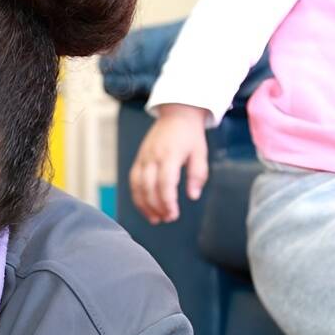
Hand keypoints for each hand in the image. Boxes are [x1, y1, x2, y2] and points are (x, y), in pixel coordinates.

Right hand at [129, 104, 210, 223]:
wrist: (176, 115)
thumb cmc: (190, 135)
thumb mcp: (200, 153)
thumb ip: (197, 175)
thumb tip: (193, 196)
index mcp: (169, 155)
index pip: (165, 183)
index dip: (167, 201)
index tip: (173, 214)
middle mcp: (153, 157)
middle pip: (148, 188)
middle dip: (156, 207)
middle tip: (167, 219)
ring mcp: (143, 158)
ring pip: (137, 186)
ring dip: (144, 205)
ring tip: (155, 218)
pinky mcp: (138, 160)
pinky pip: (133, 181)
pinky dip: (137, 196)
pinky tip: (145, 207)